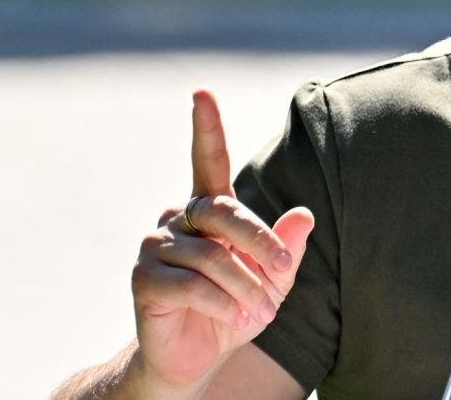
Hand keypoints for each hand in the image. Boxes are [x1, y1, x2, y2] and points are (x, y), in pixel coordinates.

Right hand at [129, 90, 314, 391]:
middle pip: (224, 212)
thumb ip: (287, 247)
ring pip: (212, 255)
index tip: (202, 93)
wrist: (198, 357)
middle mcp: (178, 217)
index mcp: (208, 208)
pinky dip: (223, 303)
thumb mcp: (273, 278)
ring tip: (263, 311)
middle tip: (283, 274)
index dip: (206, 126)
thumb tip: (306, 215)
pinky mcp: (144, 278)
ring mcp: (155, 245)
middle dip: (260, 244)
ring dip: (246, 286)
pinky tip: (237, 318)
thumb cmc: (237, 308)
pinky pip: (193, 284)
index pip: (207, 159)